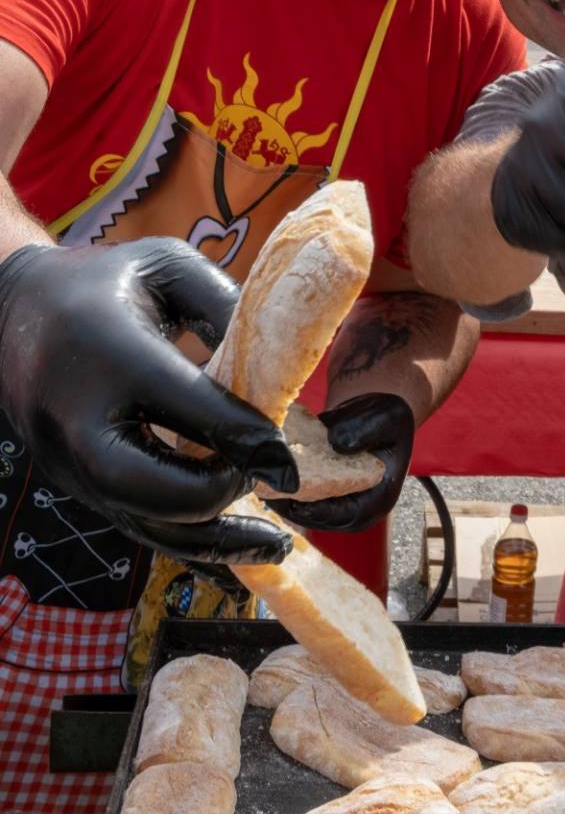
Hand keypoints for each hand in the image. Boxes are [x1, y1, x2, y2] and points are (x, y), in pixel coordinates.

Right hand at [0, 240, 297, 566]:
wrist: (9, 308)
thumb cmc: (102, 281)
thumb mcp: (165, 266)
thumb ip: (222, 304)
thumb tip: (280, 366)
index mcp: (107, 350)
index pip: (183, 406)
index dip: (243, 437)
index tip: (288, 459)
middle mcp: (76, 414)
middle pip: (144, 485)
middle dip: (215, 494)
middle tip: (268, 482)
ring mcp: (66, 457)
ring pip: (137, 522)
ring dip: (210, 541)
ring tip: (275, 544)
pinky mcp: (71, 482)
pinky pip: (131, 524)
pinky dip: (186, 542)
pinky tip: (234, 547)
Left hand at [270, 392, 414, 532]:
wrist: (373, 416)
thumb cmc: (385, 417)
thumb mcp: (385, 415)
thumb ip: (364, 429)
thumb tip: (336, 443)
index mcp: (378, 499)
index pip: (342, 515)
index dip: (312, 509)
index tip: (286, 497)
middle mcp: (356, 509)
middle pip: (316, 517)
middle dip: (287, 503)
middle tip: (260, 485)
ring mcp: (336, 505)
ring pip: (302, 510)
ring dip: (279, 496)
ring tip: (255, 478)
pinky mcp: (320, 496)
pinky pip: (297, 497)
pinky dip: (280, 486)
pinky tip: (262, 469)